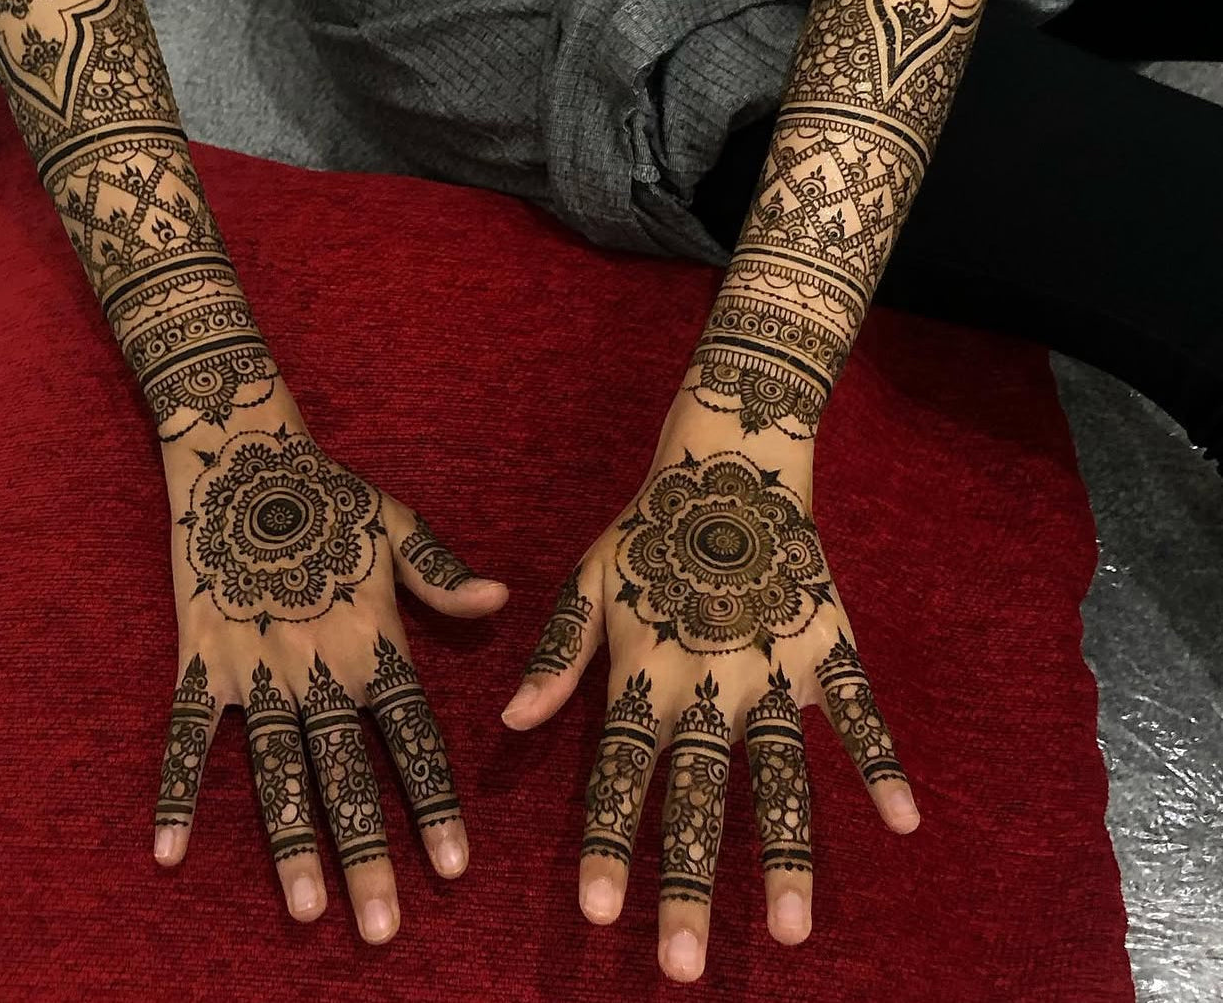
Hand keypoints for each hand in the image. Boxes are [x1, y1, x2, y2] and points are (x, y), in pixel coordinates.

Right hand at [152, 402, 507, 943]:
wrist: (242, 458)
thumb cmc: (329, 494)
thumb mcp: (396, 527)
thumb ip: (443, 576)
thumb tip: (502, 601)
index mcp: (372, 639)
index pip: (412, 736)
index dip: (434, 802)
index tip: (453, 866)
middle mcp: (317, 666)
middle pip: (347, 774)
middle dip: (368, 853)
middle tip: (382, 928)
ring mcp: (253, 667)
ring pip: (274, 770)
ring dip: (291, 841)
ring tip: (307, 908)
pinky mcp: (198, 659)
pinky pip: (184, 735)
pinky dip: (174, 791)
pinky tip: (167, 853)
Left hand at [502, 409, 917, 981]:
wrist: (728, 465)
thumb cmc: (649, 530)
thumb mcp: (587, 582)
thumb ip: (557, 655)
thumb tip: (512, 723)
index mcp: (646, 671)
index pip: (620, 773)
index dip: (608, 842)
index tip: (599, 916)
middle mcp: (709, 682)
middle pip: (696, 795)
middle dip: (687, 880)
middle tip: (681, 966)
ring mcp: (774, 667)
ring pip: (781, 774)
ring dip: (784, 853)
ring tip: (787, 930)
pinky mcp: (828, 645)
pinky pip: (860, 712)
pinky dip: (882, 762)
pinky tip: (906, 823)